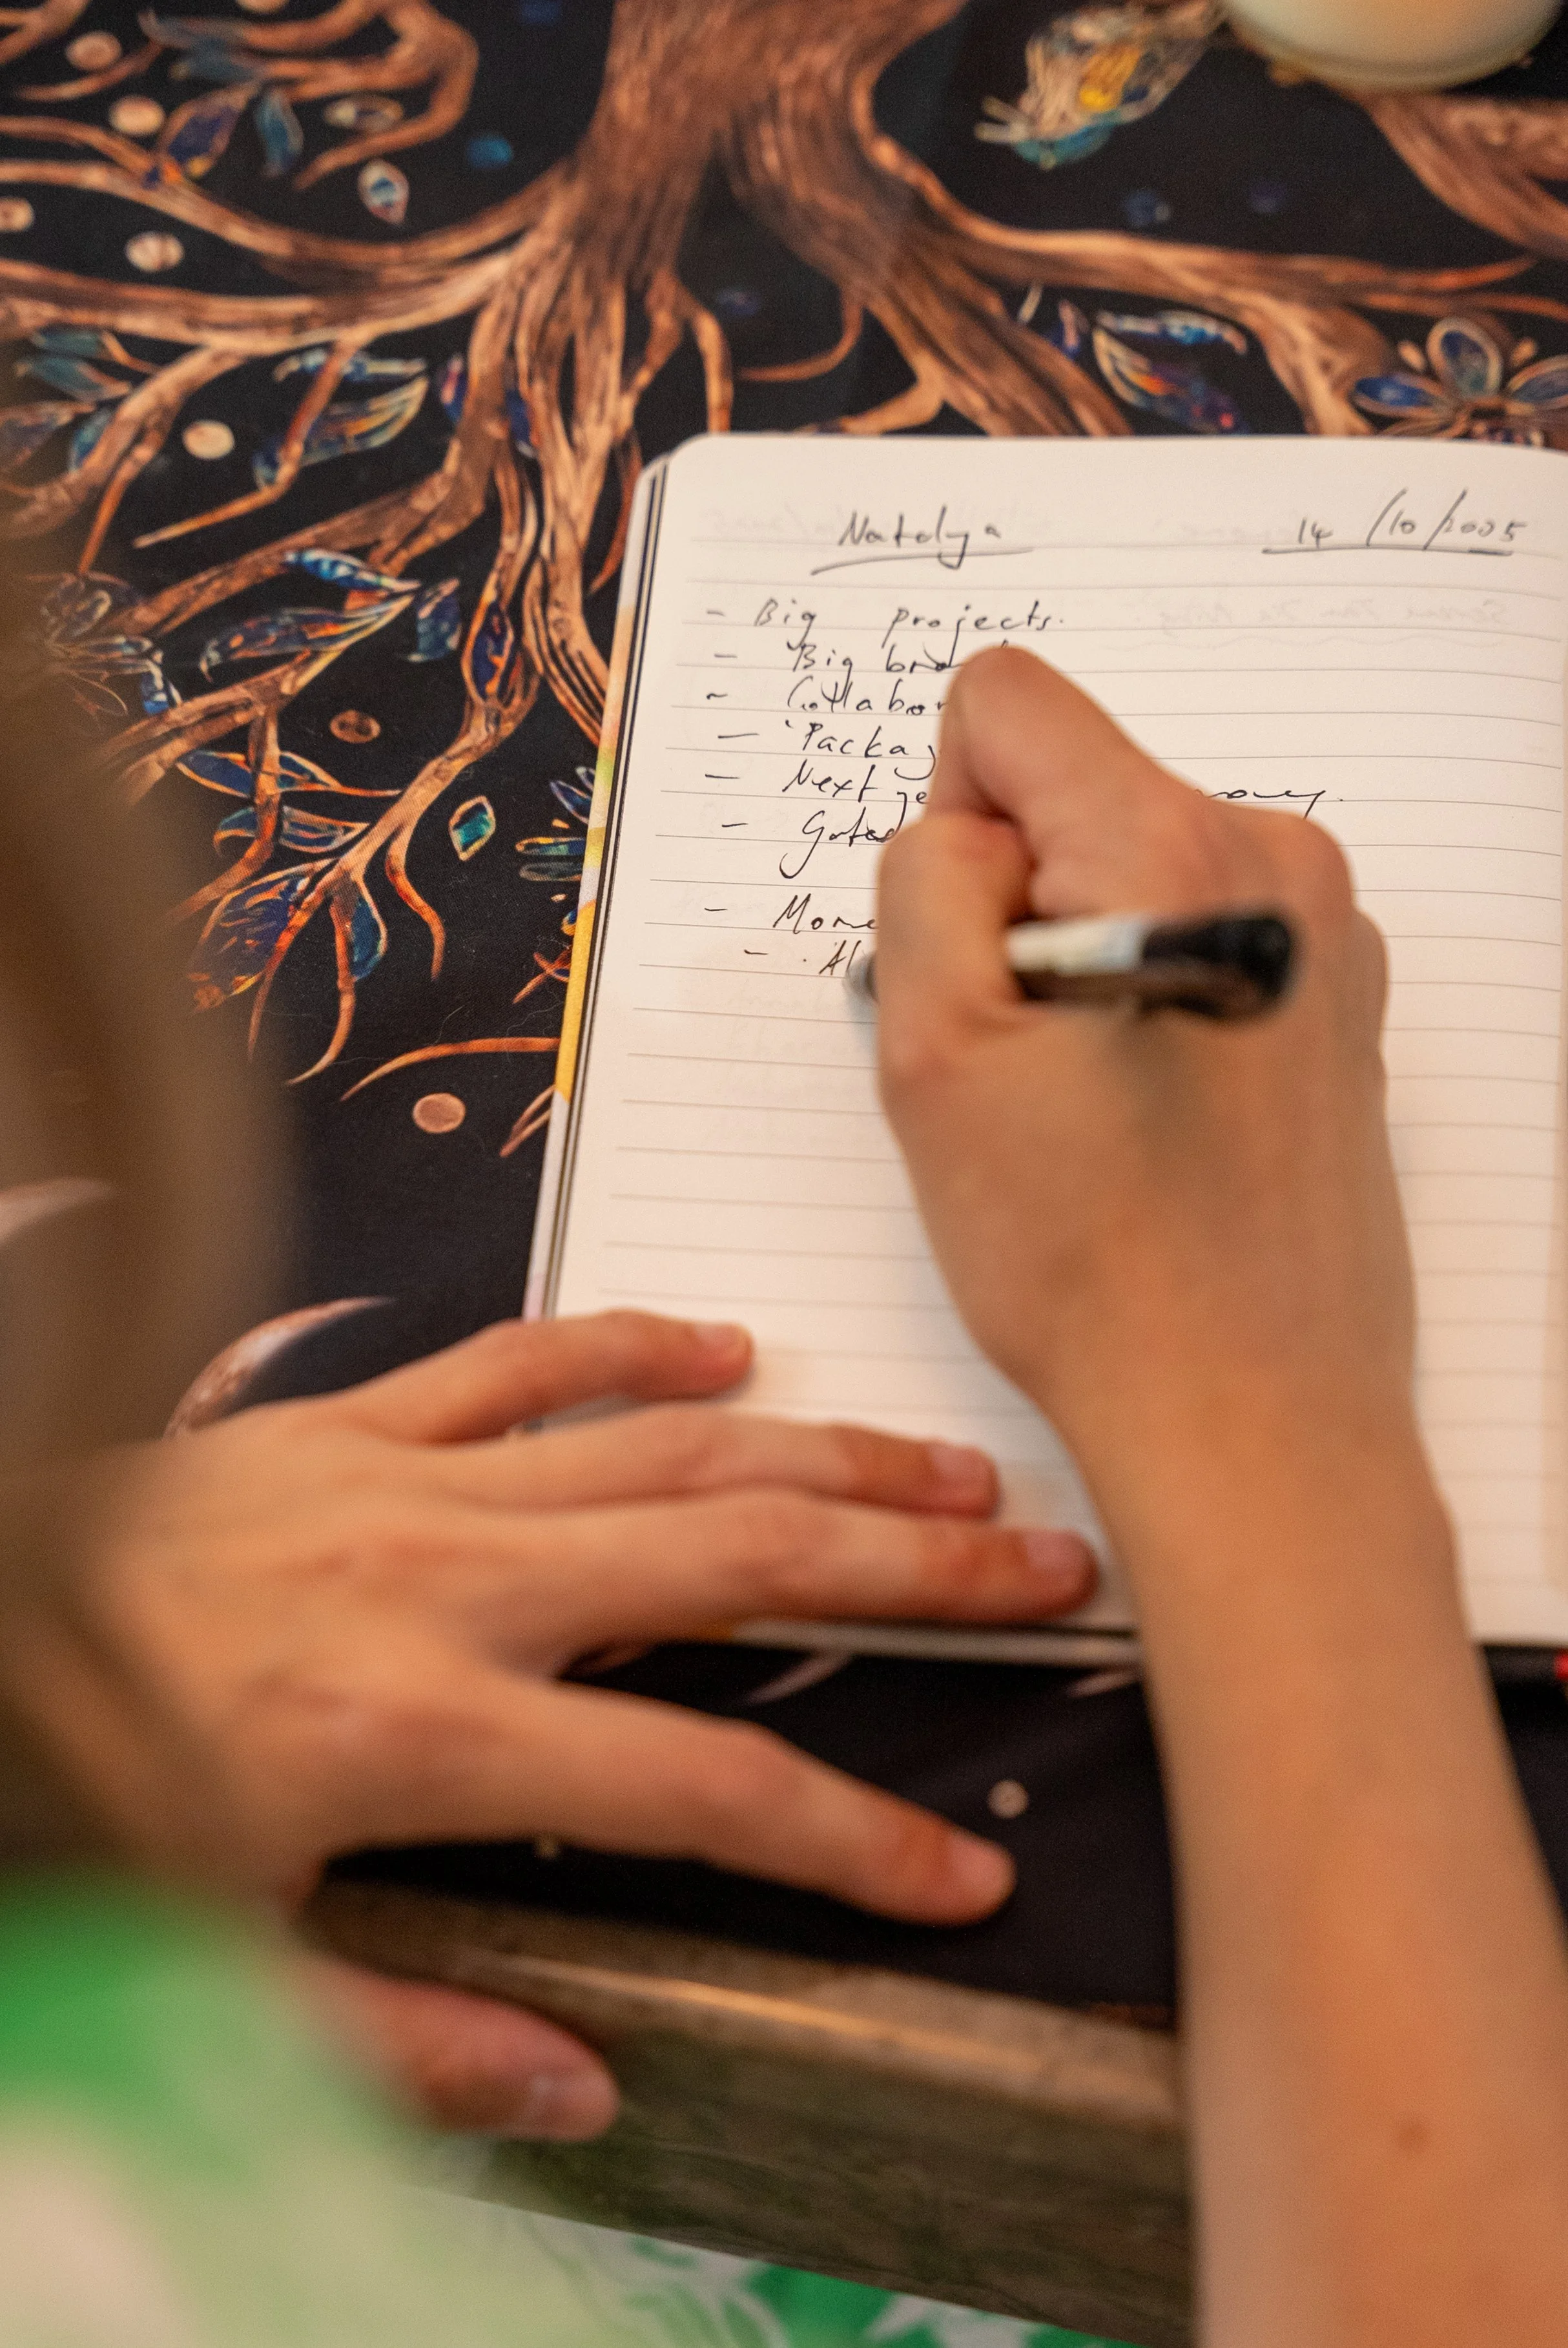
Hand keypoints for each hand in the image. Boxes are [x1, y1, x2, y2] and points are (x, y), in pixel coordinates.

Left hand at [21, 1307, 1090, 2137]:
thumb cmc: (64, 1803)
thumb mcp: (216, 1973)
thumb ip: (409, 2047)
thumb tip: (589, 2092)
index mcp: (425, 1734)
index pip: (704, 1784)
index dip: (852, 1838)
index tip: (961, 1874)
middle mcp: (446, 1582)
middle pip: (742, 1558)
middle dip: (916, 1570)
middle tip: (1049, 1569)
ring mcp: (402, 1478)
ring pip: (668, 1449)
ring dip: (826, 1454)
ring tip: (953, 1468)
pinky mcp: (347, 1422)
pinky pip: (520, 1359)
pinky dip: (632, 1345)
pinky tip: (729, 1347)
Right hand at [875, 644, 1416, 1511]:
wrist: (1250, 1418)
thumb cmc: (1095, 1265)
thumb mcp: (935, 1052)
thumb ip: (926, 881)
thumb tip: (968, 830)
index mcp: (1178, 848)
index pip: (1006, 704)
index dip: (949, 827)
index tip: (976, 963)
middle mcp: (1278, 862)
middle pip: (1073, 794)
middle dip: (1017, 910)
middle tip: (1025, 1068)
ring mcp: (1325, 935)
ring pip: (1128, 873)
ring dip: (1078, 968)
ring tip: (1088, 1110)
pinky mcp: (1334, 1000)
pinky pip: (1194, 936)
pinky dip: (1146, 1004)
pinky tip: (1144, 1123)